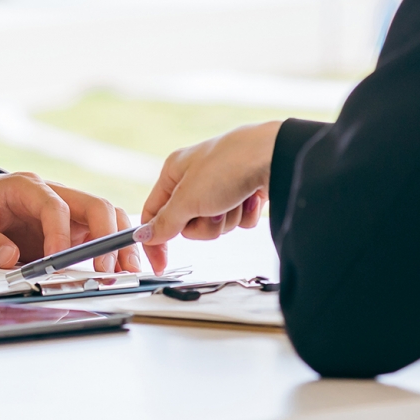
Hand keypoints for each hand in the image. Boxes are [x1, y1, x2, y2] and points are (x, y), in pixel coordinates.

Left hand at [0, 172, 144, 273]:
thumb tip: (9, 258)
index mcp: (27, 186)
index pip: (56, 206)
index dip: (61, 234)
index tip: (59, 261)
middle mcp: (54, 194)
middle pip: (95, 205)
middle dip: (107, 236)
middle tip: (108, 270)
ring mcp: (67, 210)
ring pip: (107, 217)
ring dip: (120, 243)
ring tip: (127, 272)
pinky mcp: (72, 227)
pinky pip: (101, 234)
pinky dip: (115, 249)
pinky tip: (122, 269)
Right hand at [136, 121, 282, 255]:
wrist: (274, 156)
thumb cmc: (228, 165)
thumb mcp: (188, 198)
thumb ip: (166, 221)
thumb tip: (145, 235)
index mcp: (174, 172)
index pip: (153, 212)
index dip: (154, 239)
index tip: (160, 264)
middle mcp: (195, 179)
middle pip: (188, 225)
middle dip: (204, 224)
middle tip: (212, 210)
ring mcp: (221, 187)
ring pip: (215, 226)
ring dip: (226, 219)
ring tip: (235, 199)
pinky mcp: (243, 195)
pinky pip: (237, 222)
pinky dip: (245, 214)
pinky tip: (251, 197)